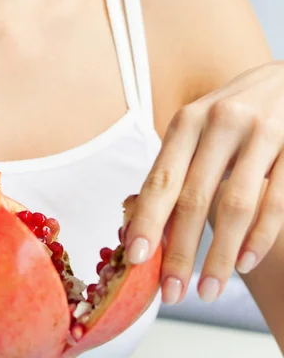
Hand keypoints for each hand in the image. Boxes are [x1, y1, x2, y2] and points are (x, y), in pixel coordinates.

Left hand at [125, 61, 283, 305]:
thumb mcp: (198, 127)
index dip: (147, 220)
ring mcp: (261, 135)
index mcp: (188, 120)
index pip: (161, 178)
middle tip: (171, 292)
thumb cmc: (231, 113)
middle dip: (180, 250)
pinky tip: (243, 263)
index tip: (135, 257)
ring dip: (219, 255)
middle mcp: (220, 124)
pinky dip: (259, 238)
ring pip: (236, 206)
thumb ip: (175, 166)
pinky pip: (276, 202)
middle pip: (193, 198)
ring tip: (207, 290)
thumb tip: (141, 218)